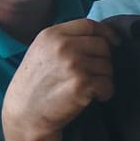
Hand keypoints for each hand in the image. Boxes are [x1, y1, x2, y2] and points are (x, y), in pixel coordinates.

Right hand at [2, 18, 117, 140]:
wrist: (25, 115)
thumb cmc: (34, 85)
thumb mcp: (42, 51)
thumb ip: (66, 39)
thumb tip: (101, 36)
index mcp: (52, 35)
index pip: (90, 25)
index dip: (106, 33)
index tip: (114, 42)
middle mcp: (63, 46)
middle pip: (103, 46)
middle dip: (103, 61)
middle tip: (93, 75)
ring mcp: (73, 64)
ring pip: (108, 66)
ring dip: (103, 79)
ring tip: (88, 88)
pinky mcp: (81, 84)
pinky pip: (108, 85)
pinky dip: (104, 93)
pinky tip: (92, 97)